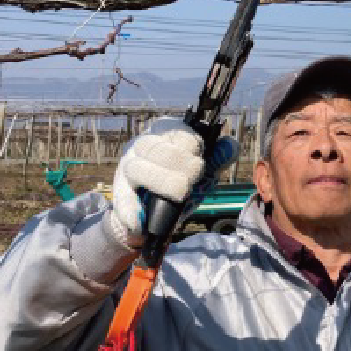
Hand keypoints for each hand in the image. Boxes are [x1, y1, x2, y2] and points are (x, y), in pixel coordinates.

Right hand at [108, 117, 238, 245]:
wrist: (153, 215)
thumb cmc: (179, 183)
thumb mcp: (202, 171)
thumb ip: (217, 159)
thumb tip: (231, 145)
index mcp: (164, 134)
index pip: (174, 130)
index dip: (190, 144)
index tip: (201, 162)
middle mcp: (142, 145)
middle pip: (153, 146)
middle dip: (177, 163)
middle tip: (192, 178)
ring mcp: (127, 167)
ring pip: (136, 168)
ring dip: (160, 181)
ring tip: (180, 193)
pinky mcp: (119, 191)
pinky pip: (122, 198)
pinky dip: (130, 209)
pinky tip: (140, 220)